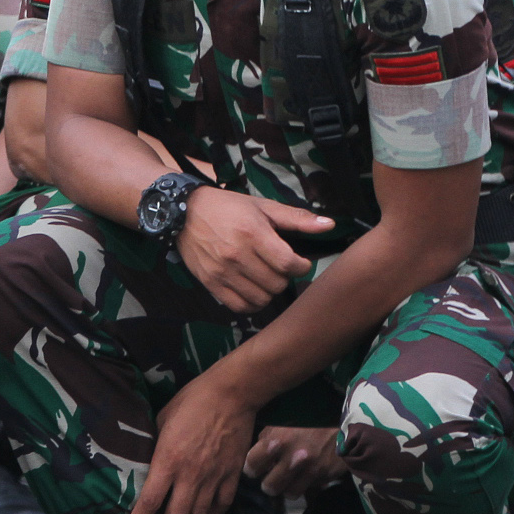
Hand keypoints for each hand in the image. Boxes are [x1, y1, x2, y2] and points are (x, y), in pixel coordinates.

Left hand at [124, 379, 256, 513]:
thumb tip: (148, 460)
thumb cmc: (192, 400)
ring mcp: (214, 478)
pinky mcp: (232, 475)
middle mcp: (190, 476)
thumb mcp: (162, 419)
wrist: (232, 394)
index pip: (149, 502)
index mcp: (168, 461)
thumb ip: (155, 445)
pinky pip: (221, 505)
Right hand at [175, 186, 331, 312]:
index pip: (289, 264)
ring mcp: (222, 272)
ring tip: (266, 277)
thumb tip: (330, 225)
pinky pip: (240, 306)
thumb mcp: (263, 206)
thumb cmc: (228, 207)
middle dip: (285, 277)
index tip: (300, 262)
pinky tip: (252, 288)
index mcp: (253, 233)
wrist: (183, 213)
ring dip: (269, 290)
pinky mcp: (211, 283)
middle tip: (280, 267)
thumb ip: (297, 218)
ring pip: (261, 298)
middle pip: (277, 284)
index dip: (302, 267)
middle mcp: (237, 255)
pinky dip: (251, 302)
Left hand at [244, 425, 342, 497]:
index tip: (255, 468)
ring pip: (289, 493)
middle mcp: (292, 458)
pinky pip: (309, 489)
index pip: (252, 466)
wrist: (342, 417)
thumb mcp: (282, 421)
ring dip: (288, 487)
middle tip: (272, 476)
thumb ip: (267, 438)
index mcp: (276, 441)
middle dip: (270, 483)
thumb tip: (256, 457)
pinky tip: (307, 474)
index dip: (252, 468)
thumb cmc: (308, 416)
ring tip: (290, 478)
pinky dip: (306, 485)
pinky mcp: (325, 475)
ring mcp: (310, 469)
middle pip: (269, 487)